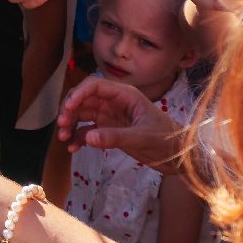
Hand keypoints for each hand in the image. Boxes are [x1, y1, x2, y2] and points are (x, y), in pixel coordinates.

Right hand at [56, 75, 185, 173]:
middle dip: (69, 111)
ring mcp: (111, 117)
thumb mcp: (142, 137)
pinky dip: (79, 138)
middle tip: (61, 126)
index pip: (94, 86)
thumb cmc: (167, 140)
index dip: (78, 94)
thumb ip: (115, 137)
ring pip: (83, 115)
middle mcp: (114, 103)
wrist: (181, 156)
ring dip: (71, 124)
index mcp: (124, 95)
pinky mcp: (110, 131)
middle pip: (84, 100)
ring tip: (64, 139)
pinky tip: (74, 148)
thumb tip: (87, 137)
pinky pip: (88, 131)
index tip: (67, 109)